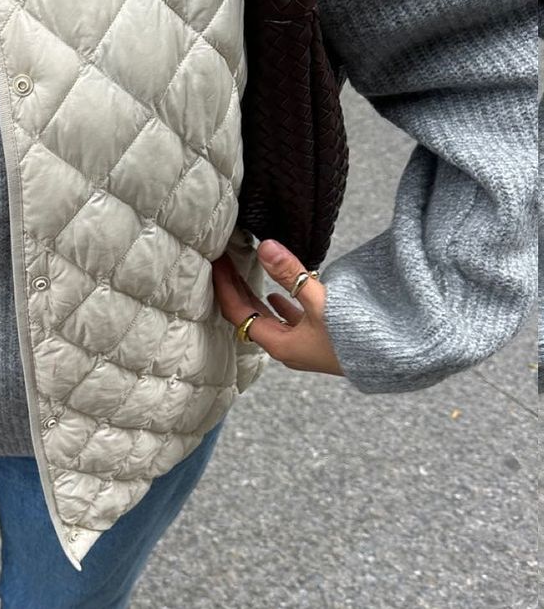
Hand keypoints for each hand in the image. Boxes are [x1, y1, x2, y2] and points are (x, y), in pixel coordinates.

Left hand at [211, 238, 342, 375]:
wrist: (390, 361)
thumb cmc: (354, 337)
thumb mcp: (320, 302)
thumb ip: (291, 274)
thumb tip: (264, 246)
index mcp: (279, 344)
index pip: (238, 313)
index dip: (226, 287)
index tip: (218, 264)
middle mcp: (285, 348)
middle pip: (248, 316)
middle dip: (236, 289)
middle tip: (225, 262)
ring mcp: (300, 347)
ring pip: (266, 319)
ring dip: (254, 296)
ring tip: (244, 272)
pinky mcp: (315, 342)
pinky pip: (286, 322)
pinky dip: (277, 305)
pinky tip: (277, 295)